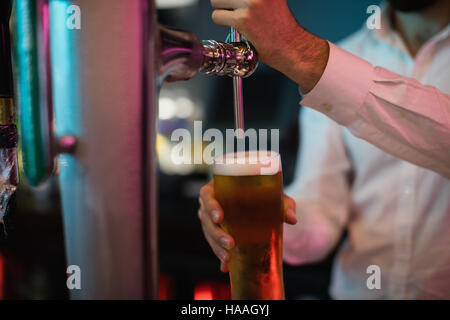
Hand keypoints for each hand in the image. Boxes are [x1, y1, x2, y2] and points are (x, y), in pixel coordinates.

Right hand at [198, 180, 296, 271]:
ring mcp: (211, 217)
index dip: (210, 206)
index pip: (207, 195)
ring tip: (228, 259)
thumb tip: (292, 219)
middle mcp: (211, 201)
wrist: (264, 202)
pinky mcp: (216, 230)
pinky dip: (220, 255)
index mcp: (219, 187)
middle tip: (230, 243)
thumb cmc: (265, 192)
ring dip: (216, 246)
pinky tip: (226, 267)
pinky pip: (213, 243)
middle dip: (216, 233)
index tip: (219, 217)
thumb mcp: (275, 195)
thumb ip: (284, 204)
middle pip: (206, 218)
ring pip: (208, 233)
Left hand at [210, 0, 328, 92]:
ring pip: (216, 0)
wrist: (292, 46)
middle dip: (225, 0)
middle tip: (236, 9)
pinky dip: (222, 22)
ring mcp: (251, 2)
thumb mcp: (270, 0)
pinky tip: (236, 26)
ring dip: (222, 10)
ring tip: (236, 17)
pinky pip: (217, 16)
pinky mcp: (243, 19)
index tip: (237, 3)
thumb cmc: (281, 26)